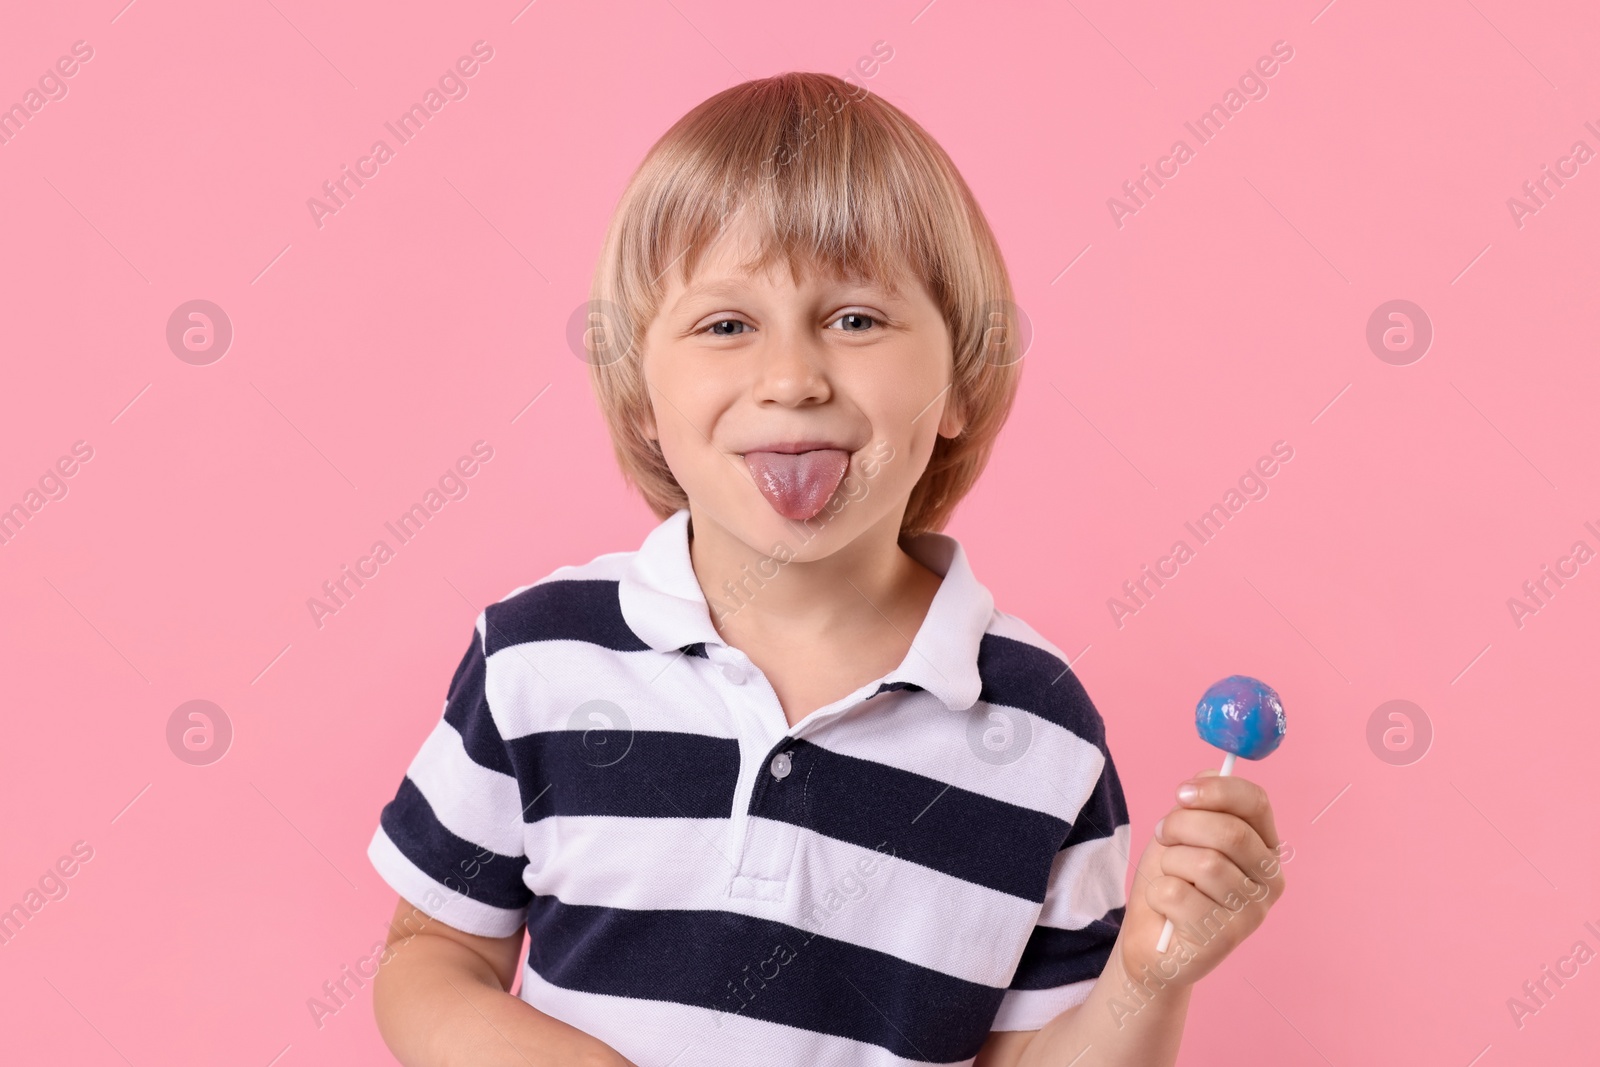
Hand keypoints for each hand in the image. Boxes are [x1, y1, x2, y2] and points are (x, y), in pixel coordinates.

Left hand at [1116, 769, 1285, 986]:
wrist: (1151, 942)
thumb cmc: (1171, 882)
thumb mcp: (1183, 834)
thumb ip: (1201, 805)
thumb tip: (1209, 774)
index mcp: (1265, 847)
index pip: (1256, 802)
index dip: (1217, 789)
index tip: (1181, 793)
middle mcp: (1270, 880)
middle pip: (1229, 831)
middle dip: (1182, 826)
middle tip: (1164, 837)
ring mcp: (1253, 912)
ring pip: (1204, 862)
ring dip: (1171, 864)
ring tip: (1169, 877)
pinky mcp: (1226, 939)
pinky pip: (1179, 894)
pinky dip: (1159, 894)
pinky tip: (1167, 909)